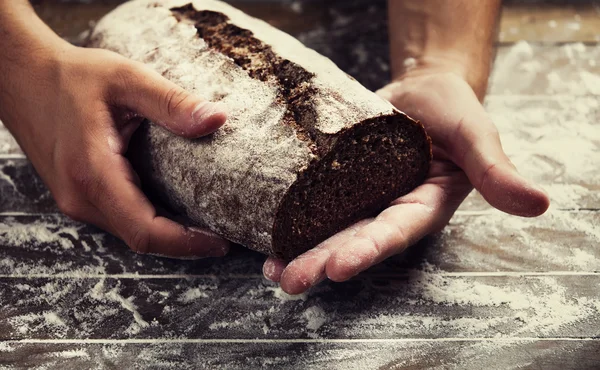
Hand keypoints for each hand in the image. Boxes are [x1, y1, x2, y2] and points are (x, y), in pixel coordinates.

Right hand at [0, 43, 229, 257]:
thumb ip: (171, 102)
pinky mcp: (75, 194)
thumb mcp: (126, 80)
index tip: (220, 243)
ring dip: (166, 233)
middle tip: (222, 233)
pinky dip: (148, 220)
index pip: (145, 230)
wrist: (20, 77)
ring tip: (204, 222)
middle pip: (140, 238)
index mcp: (93, 172)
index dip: (186, 243)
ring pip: (128, 231)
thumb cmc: (71, 77)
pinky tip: (172, 207)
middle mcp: (80, 196)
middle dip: (183, 243)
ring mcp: (74, 199)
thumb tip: (217, 119)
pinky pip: (118, 218)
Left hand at [263, 71, 549, 293]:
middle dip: (322, 262)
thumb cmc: (452, 109)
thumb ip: (496, 169)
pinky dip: (289, 218)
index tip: (340, 265)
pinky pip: (311, 203)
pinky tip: (264, 233)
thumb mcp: (475, 134)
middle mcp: (388, 209)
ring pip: (328, 229)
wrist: (419, 89)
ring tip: (270, 269)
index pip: (395, 232)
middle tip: (289, 280)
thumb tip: (538, 203)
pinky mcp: (336, 181)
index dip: (369, 249)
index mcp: (423, 206)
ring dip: (300, 251)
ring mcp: (360, 197)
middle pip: (354, 240)